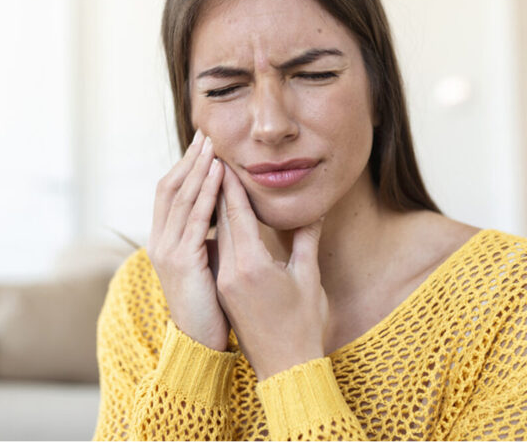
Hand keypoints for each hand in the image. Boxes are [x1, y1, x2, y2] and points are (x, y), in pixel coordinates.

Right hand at [147, 129, 230, 350]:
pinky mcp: (181, 260)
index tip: (202, 144)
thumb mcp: (209, 264)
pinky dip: (206, 192)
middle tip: (206, 133)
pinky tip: (218, 174)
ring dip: (198, 168)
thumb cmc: (211, 307)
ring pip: (181, 197)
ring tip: (212, 145)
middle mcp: (159, 241)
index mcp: (164, 241)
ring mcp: (167, 250)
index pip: (170, 192)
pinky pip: (195, 217)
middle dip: (188, 159)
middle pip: (170, 187)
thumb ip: (212, 239)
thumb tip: (226, 217)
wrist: (201, 343)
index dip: (184, 166)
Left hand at [214, 162, 328, 379]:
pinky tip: (219, 217)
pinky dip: (218, 230)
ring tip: (213, 179)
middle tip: (213, 158)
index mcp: (251, 265)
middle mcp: (231, 272)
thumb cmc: (304, 325)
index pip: (236, 215)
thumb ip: (306, 240)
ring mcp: (224, 282)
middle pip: (221, 221)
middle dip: (218, 188)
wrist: (285, 368)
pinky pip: (218, 252)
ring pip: (216, 235)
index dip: (230, 185)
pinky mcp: (224, 291)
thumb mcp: (308, 278)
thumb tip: (313, 210)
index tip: (224, 158)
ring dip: (215, 207)